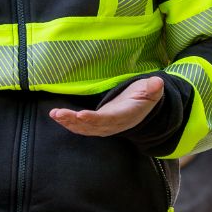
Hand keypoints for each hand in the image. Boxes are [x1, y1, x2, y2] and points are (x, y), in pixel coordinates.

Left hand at [48, 76, 164, 136]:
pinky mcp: (96, 124)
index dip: (94, 119)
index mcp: (125, 116)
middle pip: (91, 125)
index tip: (81, 115)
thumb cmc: (145, 96)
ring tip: (55, 114)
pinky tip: (56, 115)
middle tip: (59, 114)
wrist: (142, 108)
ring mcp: (103, 126)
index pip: (108, 119)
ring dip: (68, 122)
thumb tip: (157, 83)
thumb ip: (153, 89)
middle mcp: (112, 125)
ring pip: (83, 128)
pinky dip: (68, 122)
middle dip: (74, 121)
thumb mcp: (151, 91)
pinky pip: (81, 126)